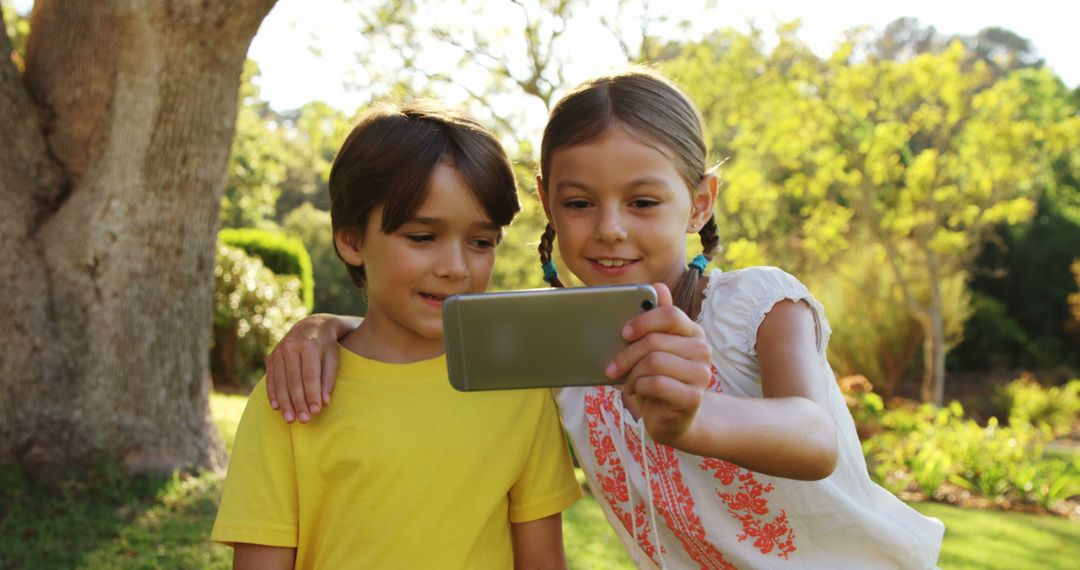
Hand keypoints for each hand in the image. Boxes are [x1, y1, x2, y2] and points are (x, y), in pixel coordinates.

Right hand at [265, 314, 348, 422]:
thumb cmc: (327, 346)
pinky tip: (277, 408)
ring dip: (285, 402)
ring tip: (290, 419)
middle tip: (303, 420)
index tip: (315, 411)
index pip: (310, 375)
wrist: (311, 326)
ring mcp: (278, 351)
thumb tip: (323, 403)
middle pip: (293, 380)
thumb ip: (328, 380)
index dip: (312, 394)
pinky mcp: (271, 357)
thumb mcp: (333, 358)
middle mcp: (291, 347)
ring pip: (280, 382)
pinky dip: (273, 394)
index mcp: (309, 345)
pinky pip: (270, 378)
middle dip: (298, 402)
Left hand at [604, 282, 711, 445]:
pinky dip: (640, 388)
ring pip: (653, 362)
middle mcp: (702, 350)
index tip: (624, 333)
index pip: (670, 314)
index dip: (643, 321)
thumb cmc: (659, 379)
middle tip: (613, 367)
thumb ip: (655, 320)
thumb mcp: (653, 349)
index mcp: (692, 332)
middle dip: (627, 355)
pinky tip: (638, 392)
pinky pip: (657, 384)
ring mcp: (701, 374)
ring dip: (632, 375)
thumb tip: (658, 286)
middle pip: (655, 341)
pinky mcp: (693, 397)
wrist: (674, 419)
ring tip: (629, 382)